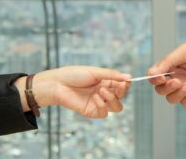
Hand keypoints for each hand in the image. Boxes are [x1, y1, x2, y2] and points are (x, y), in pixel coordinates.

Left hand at [16, 66, 130, 118]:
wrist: (57, 84)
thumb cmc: (74, 75)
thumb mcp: (95, 72)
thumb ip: (112, 75)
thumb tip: (129, 77)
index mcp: (105, 82)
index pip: (122, 86)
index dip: (126, 85)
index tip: (126, 81)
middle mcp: (103, 93)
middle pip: (121, 97)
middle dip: (121, 92)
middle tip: (117, 86)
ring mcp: (98, 103)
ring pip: (116, 107)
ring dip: (112, 99)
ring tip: (101, 91)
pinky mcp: (91, 112)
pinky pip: (104, 114)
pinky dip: (103, 105)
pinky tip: (96, 98)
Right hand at [148, 37, 185, 106]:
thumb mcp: (184, 52)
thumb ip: (167, 63)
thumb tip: (151, 74)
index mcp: (170, 65)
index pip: (154, 77)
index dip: (154, 80)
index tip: (160, 78)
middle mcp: (176, 76)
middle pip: (161, 90)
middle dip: (167, 88)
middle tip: (177, 82)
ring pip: (172, 99)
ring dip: (178, 94)